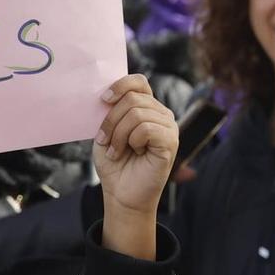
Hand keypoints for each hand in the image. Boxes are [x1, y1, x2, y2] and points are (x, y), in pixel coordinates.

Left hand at [94, 74, 177, 257]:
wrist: (121, 193)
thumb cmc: (114, 163)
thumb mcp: (106, 131)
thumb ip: (110, 111)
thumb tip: (106, 94)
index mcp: (147, 107)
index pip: (138, 82)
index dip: (120, 85)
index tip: (103, 100)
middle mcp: (161, 114)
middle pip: (132, 99)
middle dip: (111, 120)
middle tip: (104, 140)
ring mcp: (168, 127)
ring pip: (137, 113)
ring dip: (118, 134)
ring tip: (116, 150)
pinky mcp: (170, 142)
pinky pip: (146, 129)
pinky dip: (132, 141)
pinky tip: (134, 153)